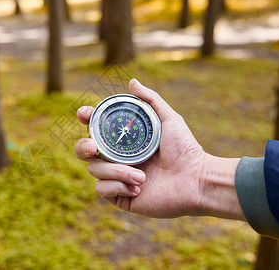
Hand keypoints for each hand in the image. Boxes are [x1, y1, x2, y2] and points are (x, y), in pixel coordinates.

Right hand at [75, 79, 243, 220]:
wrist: (195, 180)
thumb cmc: (185, 149)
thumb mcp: (168, 119)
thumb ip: (150, 100)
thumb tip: (132, 82)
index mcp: (125, 140)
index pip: (97, 128)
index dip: (86, 119)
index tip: (83, 113)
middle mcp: (118, 158)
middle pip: (85, 150)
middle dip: (83, 147)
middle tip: (93, 148)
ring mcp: (117, 177)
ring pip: (95, 170)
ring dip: (116, 172)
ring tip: (141, 176)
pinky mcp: (120, 196)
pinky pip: (103, 189)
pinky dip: (118, 186)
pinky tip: (139, 188)